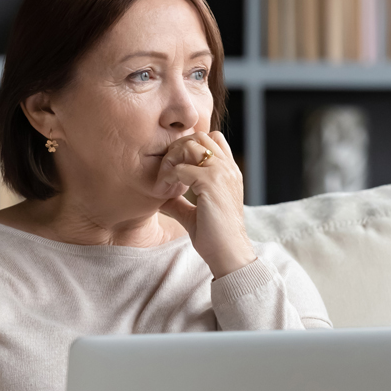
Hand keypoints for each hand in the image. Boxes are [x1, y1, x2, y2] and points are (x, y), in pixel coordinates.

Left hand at [157, 131, 256, 278]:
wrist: (228, 254)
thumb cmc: (215, 237)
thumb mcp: (195, 214)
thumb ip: (180, 201)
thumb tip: (161, 196)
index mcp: (228, 172)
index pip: (211, 140)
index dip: (189, 147)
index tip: (174, 169)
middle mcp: (228, 168)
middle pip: (199, 136)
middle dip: (177, 148)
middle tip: (166, 172)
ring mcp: (222, 173)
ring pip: (190, 145)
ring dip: (172, 159)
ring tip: (164, 180)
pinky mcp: (212, 183)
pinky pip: (182, 168)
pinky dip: (168, 177)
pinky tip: (164, 192)